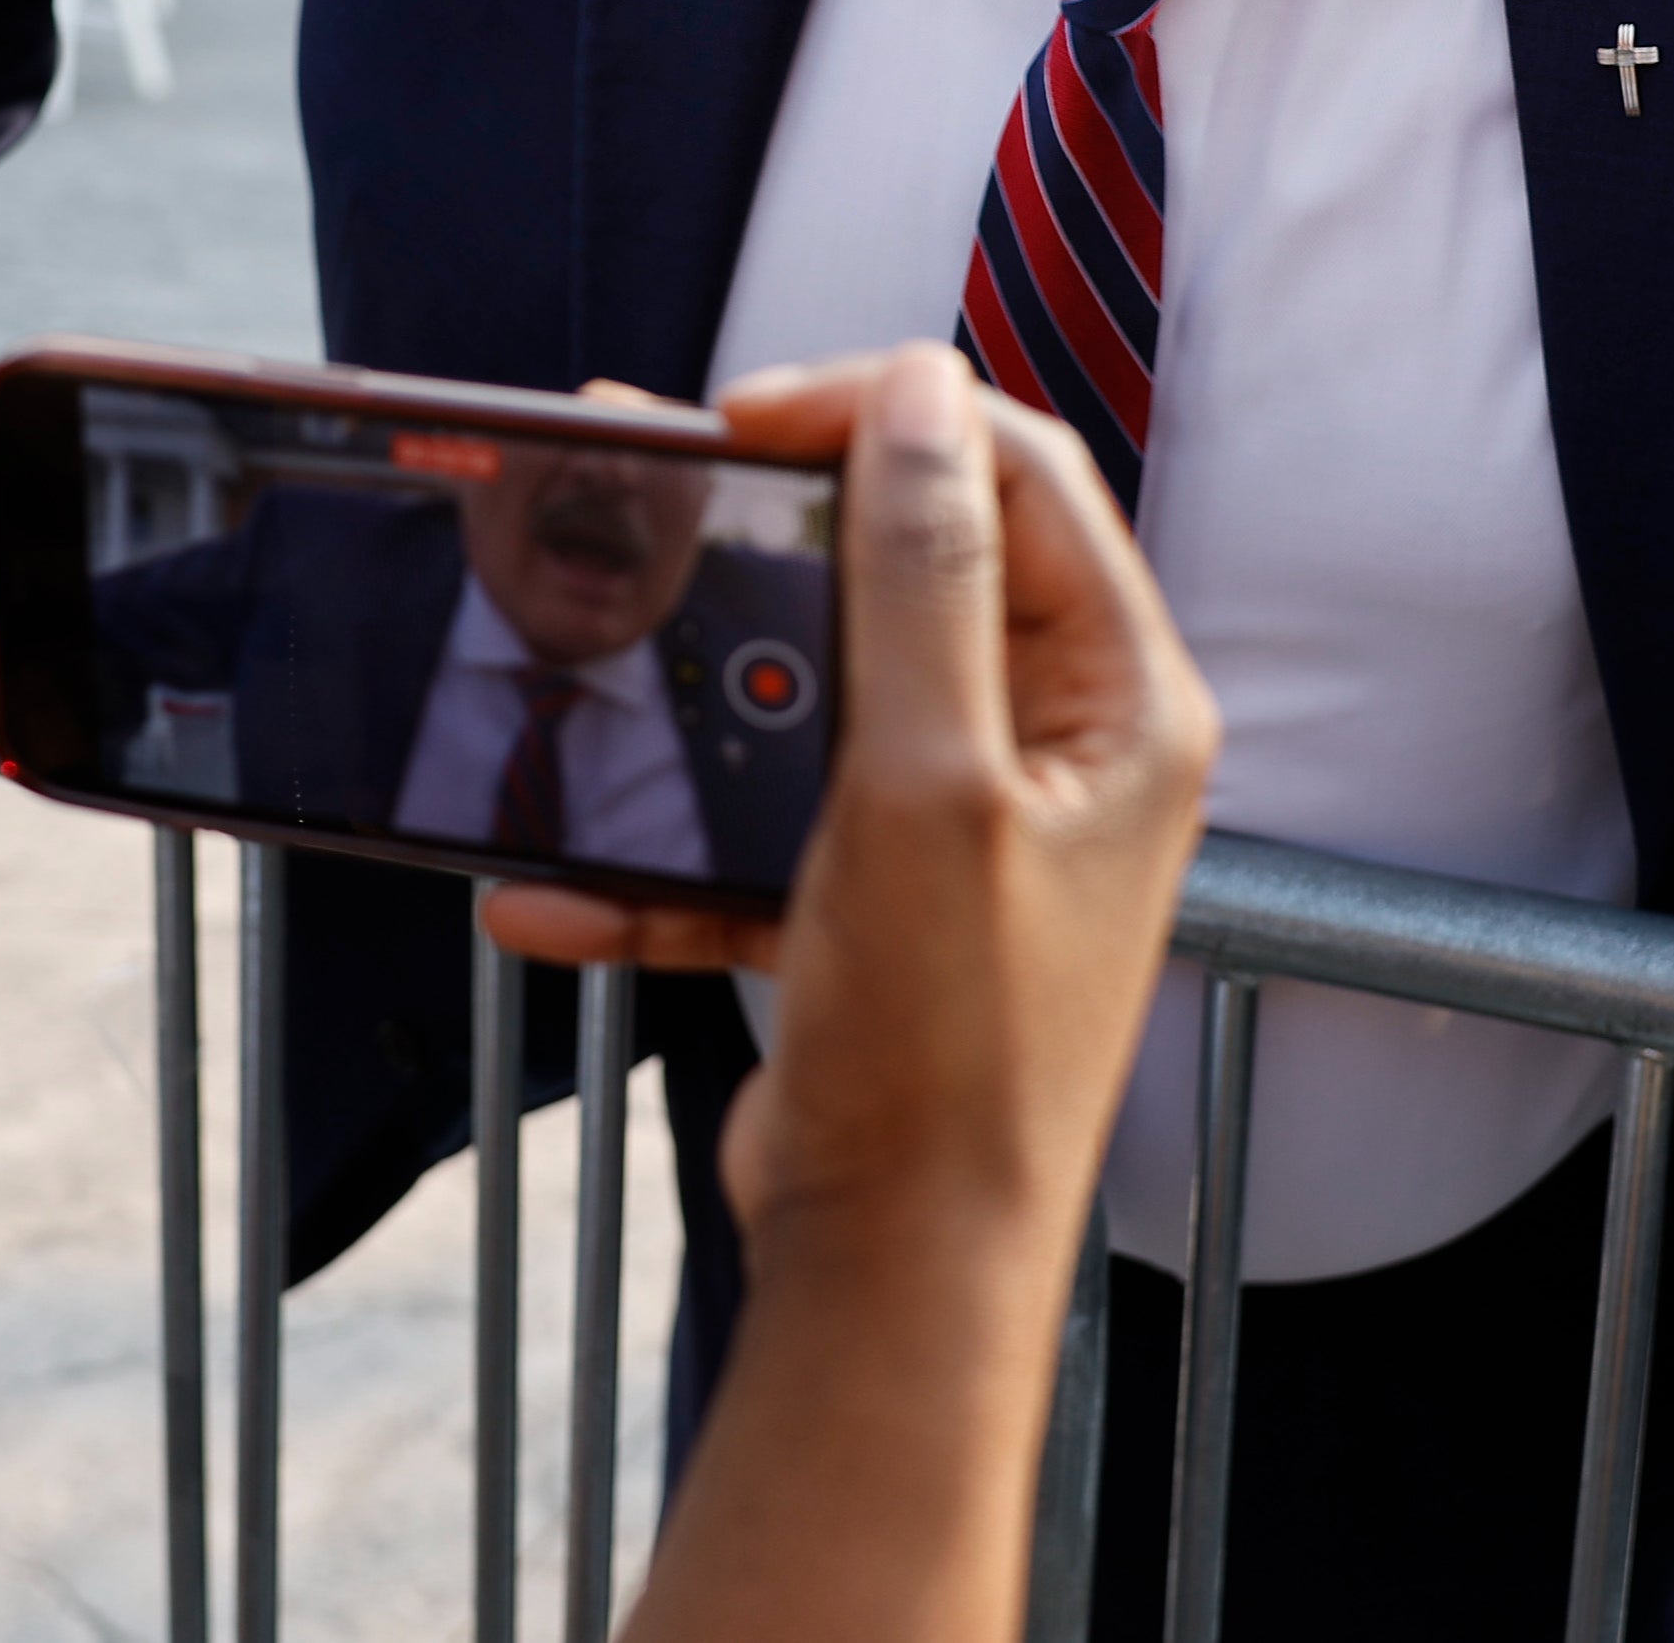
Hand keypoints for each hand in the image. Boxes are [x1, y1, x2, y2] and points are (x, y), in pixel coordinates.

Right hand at [498, 344, 1216, 1642]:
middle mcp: (1062, 749)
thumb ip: (924, 579)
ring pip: (815, 690)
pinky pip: (762, 829)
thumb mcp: (931, 784)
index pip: (1017, 474)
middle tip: (641, 499)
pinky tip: (552, 881)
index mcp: (1121, 701)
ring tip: (572, 655)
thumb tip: (923, 394)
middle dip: (764, 534)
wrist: (897, 1280)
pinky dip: (662, 847)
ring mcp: (969, 829)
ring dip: (689, 687)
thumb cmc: (948, 1052)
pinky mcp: (881, 905)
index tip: (742, 418)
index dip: (885, 415)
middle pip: (909, 565)